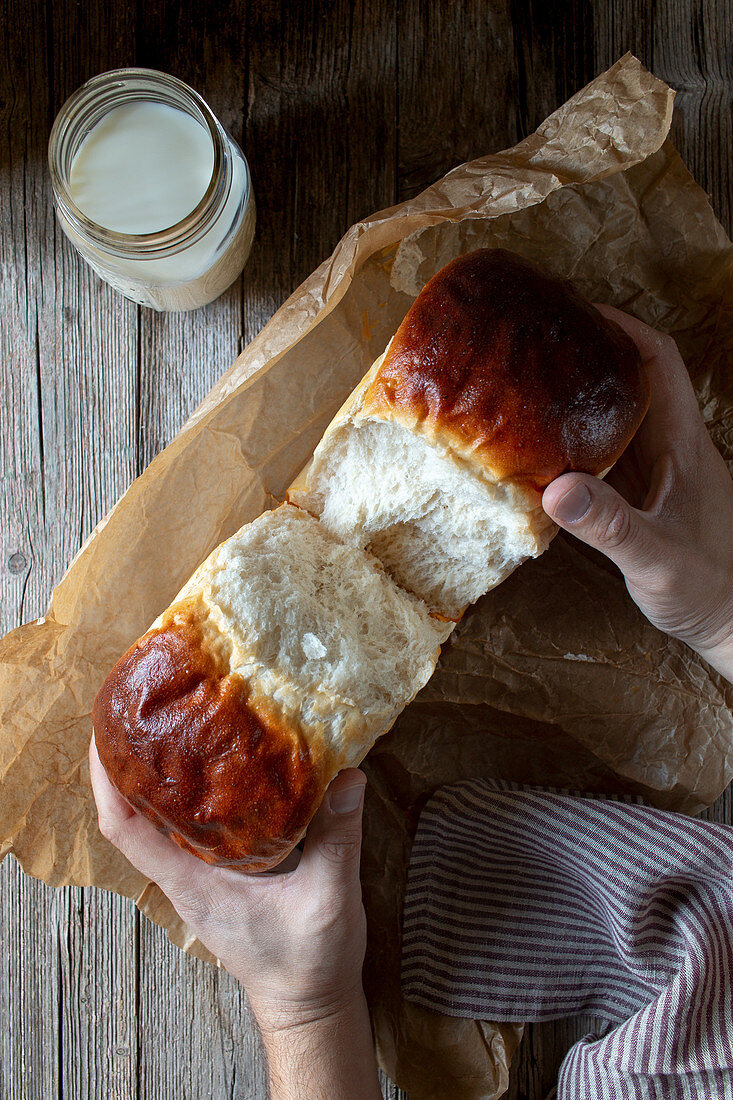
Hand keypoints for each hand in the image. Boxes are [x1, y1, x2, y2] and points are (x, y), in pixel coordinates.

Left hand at [89, 737, 381, 1098]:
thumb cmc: (308, 964)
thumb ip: (336, 837)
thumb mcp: (329, 897)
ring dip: (150, 780)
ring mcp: (197, 883)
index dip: (104, 782)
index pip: (124, 831)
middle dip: (123, 766)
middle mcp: (185, 880)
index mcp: (194, 884)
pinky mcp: (216, 882)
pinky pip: (183, 834)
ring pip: (154, 825)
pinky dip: (182, 799)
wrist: (309, 1008)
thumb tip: (347, 774)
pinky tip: (209, 771)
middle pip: (130, 819)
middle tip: (138, 711)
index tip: (103, 734)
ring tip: (167, 728)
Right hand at [542, 305, 732, 681]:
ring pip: (619, 414)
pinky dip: (576, 440)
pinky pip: (608, 452)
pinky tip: (544, 449)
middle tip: (539, 342)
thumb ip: (610, 525)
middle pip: (634, 378)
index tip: (578, 312)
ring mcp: (659, 472)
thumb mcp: (656, 560)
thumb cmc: (707, 590)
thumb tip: (556, 490)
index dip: (623, 327)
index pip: (660, 362)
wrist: (731, 624)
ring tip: (531, 383)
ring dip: (581, 394)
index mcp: (684, 444)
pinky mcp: (645, 497)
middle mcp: (672, 449)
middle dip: (591, 351)